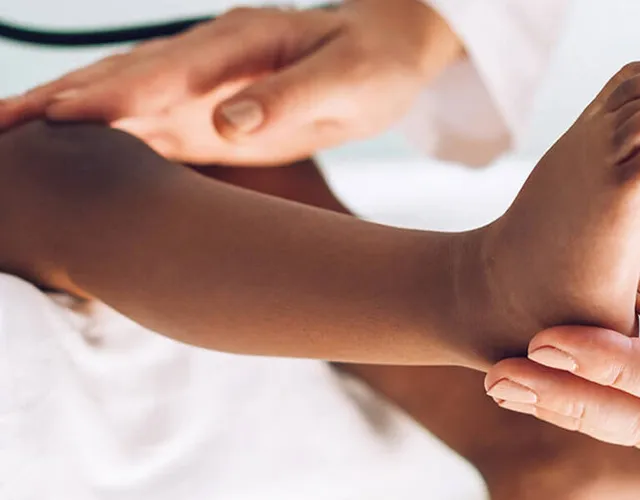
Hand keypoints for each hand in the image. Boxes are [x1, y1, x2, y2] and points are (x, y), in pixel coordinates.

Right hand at [0, 0, 462, 165]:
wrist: (383, 56)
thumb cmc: (373, 65)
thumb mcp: (349, 82)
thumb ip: (289, 99)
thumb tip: (226, 121)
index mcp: (239, 42)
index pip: (169, 68)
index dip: (118, 91)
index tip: (66, 114)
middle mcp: (206, 60)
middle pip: (123, 78)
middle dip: (59, 101)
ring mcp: (198, 88)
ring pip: (119, 101)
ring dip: (60, 120)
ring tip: (2, 140)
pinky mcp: (202, 118)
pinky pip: (142, 128)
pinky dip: (96, 141)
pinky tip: (58, 159)